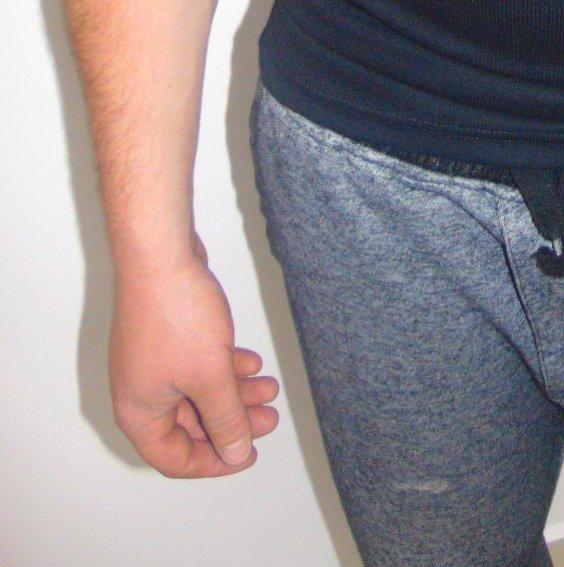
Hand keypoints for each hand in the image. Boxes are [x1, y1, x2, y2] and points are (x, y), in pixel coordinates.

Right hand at [109, 232, 279, 477]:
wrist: (162, 254)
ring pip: (198, 392)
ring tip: (270, 388)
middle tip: (267, 419)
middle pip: (190, 425)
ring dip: (235, 392)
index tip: (246, 454)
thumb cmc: (176, 315)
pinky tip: (252, 361)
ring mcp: (153, 362)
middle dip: (232, 422)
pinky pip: (199, 365)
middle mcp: (141, 392)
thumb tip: (235, 454)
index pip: (173, 458)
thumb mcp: (210, 377)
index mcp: (139, 412)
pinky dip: (225, 367)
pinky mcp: (166, 337)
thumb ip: (226, 419)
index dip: (213, 463)